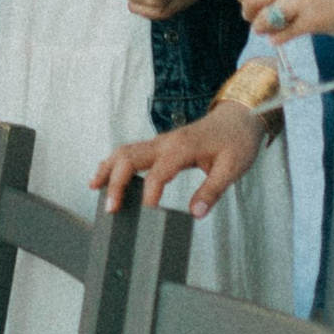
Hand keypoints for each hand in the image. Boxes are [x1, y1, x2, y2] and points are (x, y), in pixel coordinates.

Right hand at [90, 95, 268, 218]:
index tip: (147, 216)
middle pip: (129, 157)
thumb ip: (212, 191)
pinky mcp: (160, 144)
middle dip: (115, 182)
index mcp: (182, 148)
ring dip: (108, 168)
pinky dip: (115, 162)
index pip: (157, 175)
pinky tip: (106, 174)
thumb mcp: (232, 168)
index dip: (149, 197)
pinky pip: (132, 150)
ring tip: (95, 187)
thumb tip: (195, 214)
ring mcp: (161, 141)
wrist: (239, 118)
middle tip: (110, 208)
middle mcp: (166, 142)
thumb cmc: (237, 142)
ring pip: (125, 151)